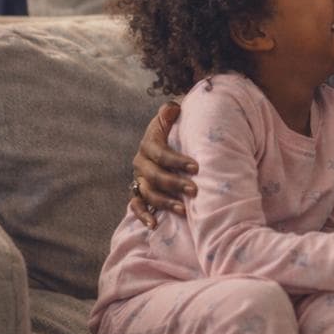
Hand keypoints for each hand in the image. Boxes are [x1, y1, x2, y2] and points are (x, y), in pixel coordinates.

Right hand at [130, 102, 197, 226]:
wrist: (165, 140)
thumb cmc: (175, 130)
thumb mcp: (172, 118)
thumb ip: (171, 112)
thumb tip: (173, 107)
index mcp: (149, 143)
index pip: (161, 154)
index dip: (177, 161)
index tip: (196, 168)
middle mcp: (141, 162)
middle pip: (155, 176)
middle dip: (175, 184)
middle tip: (194, 190)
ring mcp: (138, 178)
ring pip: (148, 192)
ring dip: (164, 202)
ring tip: (183, 210)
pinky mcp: (138, 192)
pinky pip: (136, 205)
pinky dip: (143, 215)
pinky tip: (154, 225)